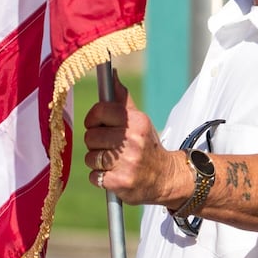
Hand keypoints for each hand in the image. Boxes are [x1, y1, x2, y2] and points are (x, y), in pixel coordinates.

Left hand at [81, 75, 189, 207]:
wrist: (166, 178)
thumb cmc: (147, 146)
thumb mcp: (140, 122)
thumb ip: (123, 101)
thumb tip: (112, 75)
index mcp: (137, 122)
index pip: (100, 111)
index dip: (93, 119)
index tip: (98, 125)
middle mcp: (134, 141)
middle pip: (91, 137)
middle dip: (96, 144)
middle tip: (110, 148)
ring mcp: (128, 163)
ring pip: (91, 158)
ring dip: (97, 163)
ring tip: (113, 163)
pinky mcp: (121, 182)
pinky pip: (95, 177)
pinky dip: (101, 178)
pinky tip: (114, 175)